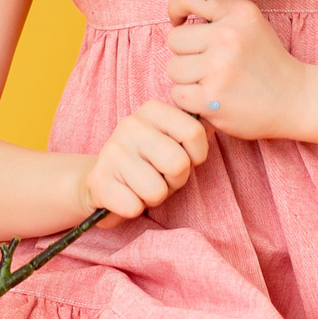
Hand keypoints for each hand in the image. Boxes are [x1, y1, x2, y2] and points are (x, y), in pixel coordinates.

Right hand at [77, 99, 210, 218]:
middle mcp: (130, 125)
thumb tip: (217, 116)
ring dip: (154, 196)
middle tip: (161, 176)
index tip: (185, 159)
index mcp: (152, 110)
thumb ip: (193, 130)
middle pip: (179, 163)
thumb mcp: (170, 140)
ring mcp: (112, 152)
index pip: (194, 131)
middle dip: (176, 180)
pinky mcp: (99, 180)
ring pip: (157, 191)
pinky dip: (134, 208)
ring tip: (142, 185)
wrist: (103, 180)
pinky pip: (134, 207)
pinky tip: (126, 194)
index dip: (197, 155)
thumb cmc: (147, 162)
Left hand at [165, 0, 308, 139]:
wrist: (295, 99)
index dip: (176, 9)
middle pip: (175, 39)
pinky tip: (209, 98)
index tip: (180, 21)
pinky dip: (189, 99)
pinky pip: (177, 94)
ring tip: (211, 81)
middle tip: (207, 62)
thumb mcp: (252, 22)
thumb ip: (223, 7)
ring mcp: (219, 68)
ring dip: (187, 78)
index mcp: (239, 13)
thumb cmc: (267, 59)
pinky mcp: (211, 98)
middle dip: (186, 52)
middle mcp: (228, 36)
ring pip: (173, 68)